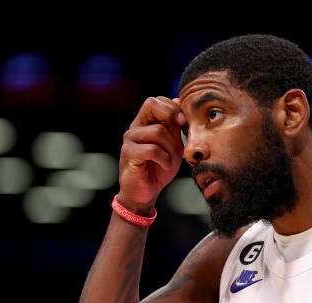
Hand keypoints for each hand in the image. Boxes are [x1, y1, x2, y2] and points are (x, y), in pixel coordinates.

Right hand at [118, 96, 185, 214]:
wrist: (145, 193)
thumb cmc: (159, 168)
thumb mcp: (173, 145)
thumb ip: (175, 126)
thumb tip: (178, 100)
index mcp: (145, 123)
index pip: (155, 100)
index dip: (172, 107)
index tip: (182, 122)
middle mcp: (136, 128)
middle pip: (150, 104)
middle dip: (170, 115)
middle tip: (178, 131)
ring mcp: (130, 140)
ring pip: (157, 131)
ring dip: (171, 147)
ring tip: (171, 159)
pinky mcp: (129, 154)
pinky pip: (152, 150)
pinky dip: (164, 159)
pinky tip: (165, 166)